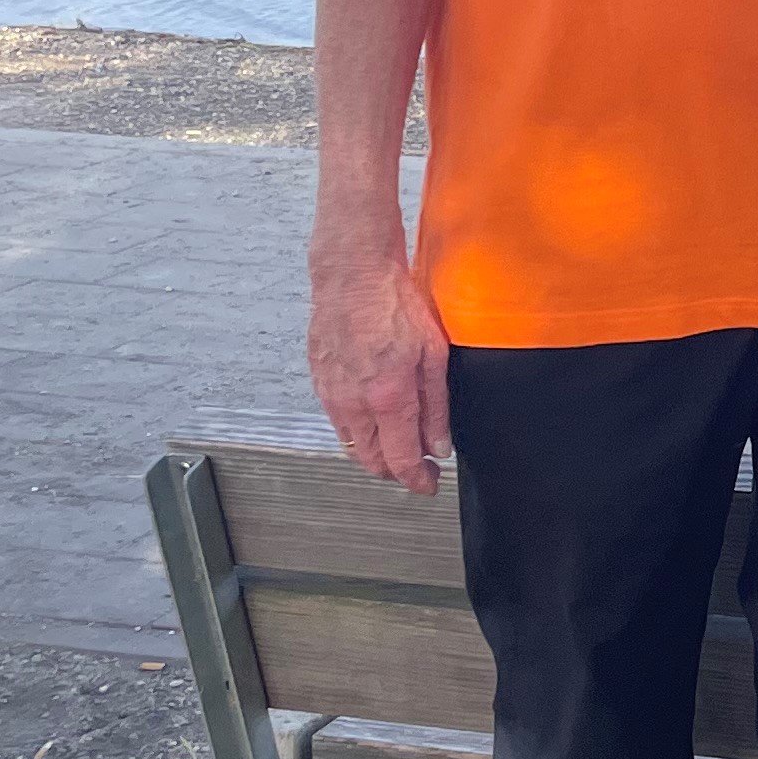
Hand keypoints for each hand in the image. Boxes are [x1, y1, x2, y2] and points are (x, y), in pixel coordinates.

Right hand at [308, 236, 451, 490]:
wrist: (352, 273)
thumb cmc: (394, 303)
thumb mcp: (433, 355)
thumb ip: (436, 407)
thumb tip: (438, 446)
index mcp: (387, 398)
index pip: (399, 460)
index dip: (416, 480)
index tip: (429, 484)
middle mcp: (353, 403)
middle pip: (372, 460)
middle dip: (396, 470)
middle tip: (419, 465)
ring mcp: (331, 394)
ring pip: (353, 443)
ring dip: (376, 450)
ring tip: (401, 439)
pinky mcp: (319, 382)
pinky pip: (339, 420)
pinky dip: (359, 428)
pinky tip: (376, 414)